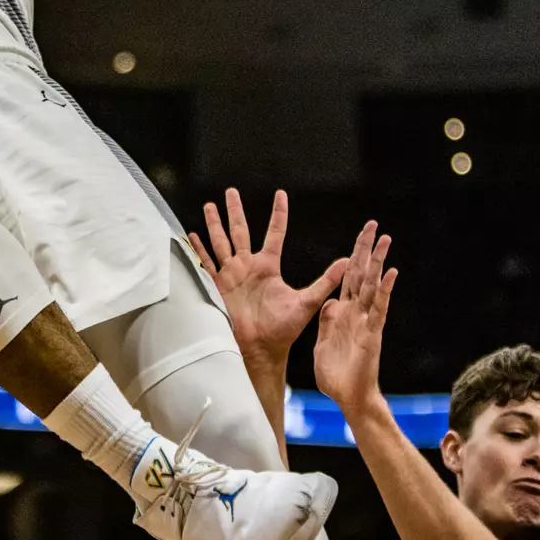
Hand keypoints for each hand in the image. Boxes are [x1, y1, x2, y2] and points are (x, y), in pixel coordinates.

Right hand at [190, 189, 347, 370]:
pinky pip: (207, 263)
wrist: (261, 348)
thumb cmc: (284, 329)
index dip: (278, 213)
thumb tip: (347, 262)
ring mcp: (231, 275)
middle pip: (240, 230)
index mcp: (268, 266)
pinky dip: (199, 249)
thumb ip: (326, 281)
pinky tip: (192, 235)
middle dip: (235, 211)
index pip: (274, 232)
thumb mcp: (307, 301)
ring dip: (214, 224)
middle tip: (231, 191)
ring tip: (209, 206)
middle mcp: (248, 266)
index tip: (280, 194)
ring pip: (221, 242)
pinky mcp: (218, 286)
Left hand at [313, 220, 396, 418]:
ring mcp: (366, 321)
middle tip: (374, 224)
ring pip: (372, 285)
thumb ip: (326, 322)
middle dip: (366, 249)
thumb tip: (329, 302)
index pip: (347, 278)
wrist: (348, 399)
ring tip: (385, 238)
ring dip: (378, 261)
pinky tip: (391, 272)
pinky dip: (384, 290)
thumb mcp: (322, 343)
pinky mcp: (371, 333)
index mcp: (342, 313)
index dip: (351, 257)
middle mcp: (356, 313)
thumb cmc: (336, 377)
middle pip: (361, 274)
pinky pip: (378, 308)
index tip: (358, 238)